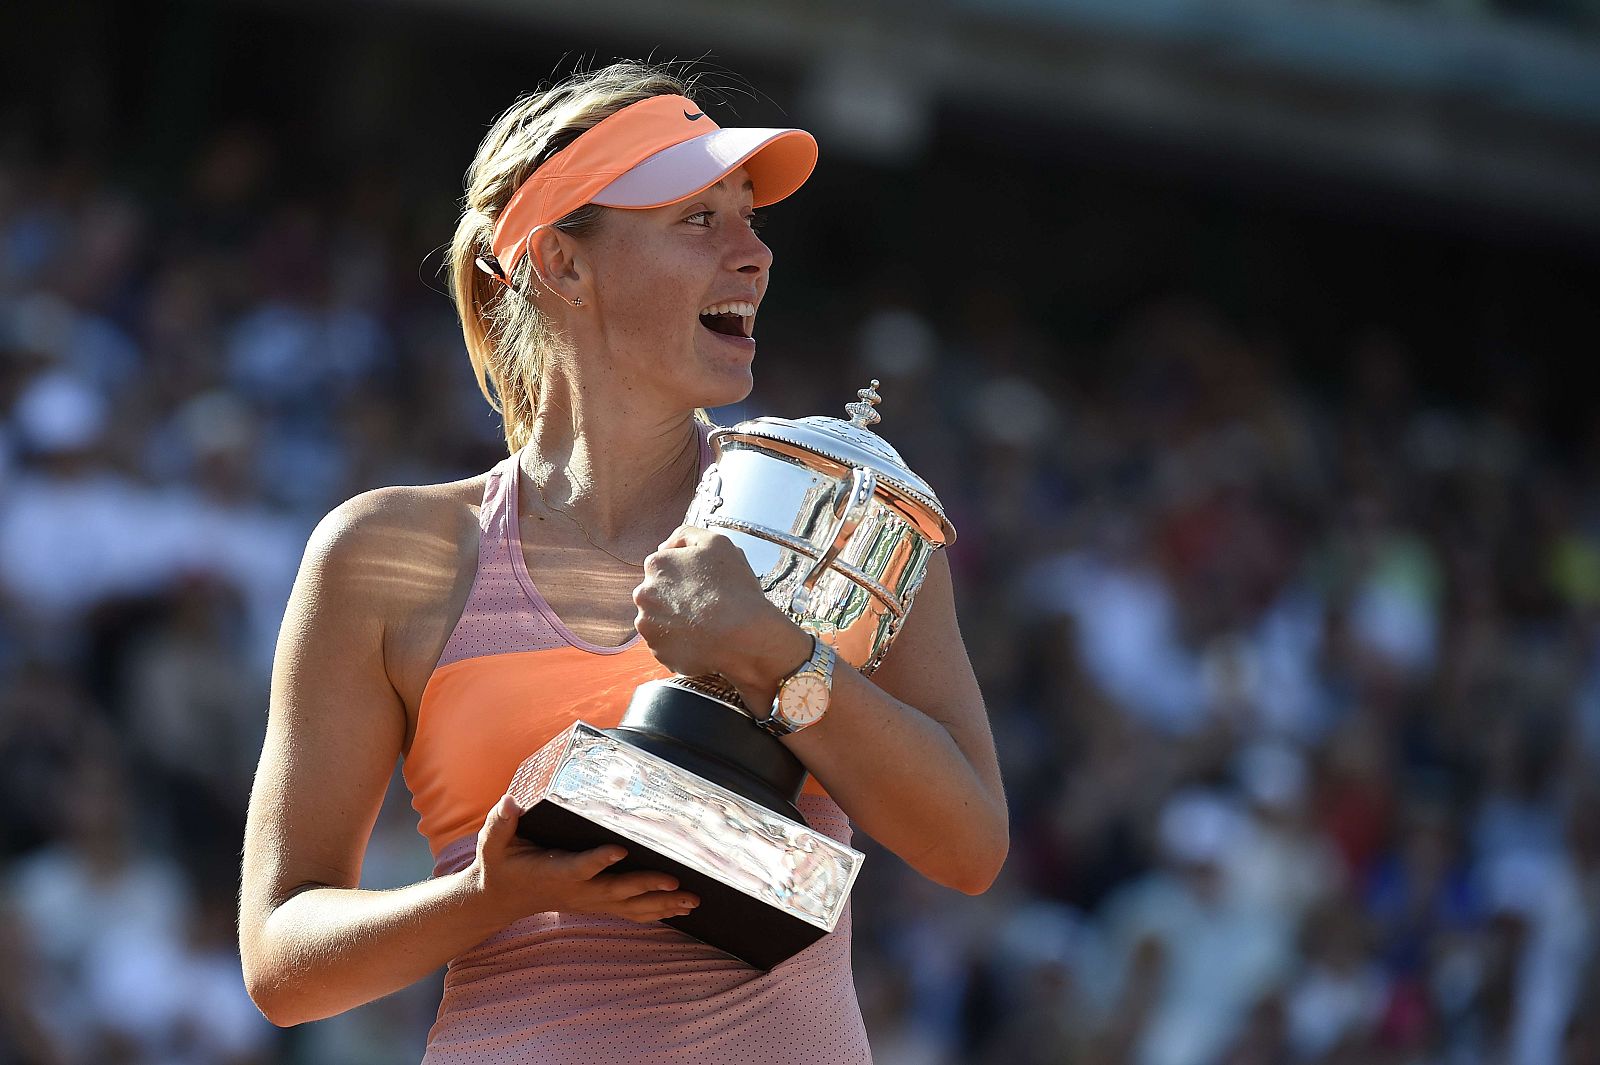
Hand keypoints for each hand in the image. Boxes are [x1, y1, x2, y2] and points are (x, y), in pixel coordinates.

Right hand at [467, 794, 698, 925]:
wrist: (499, 899)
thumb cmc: (500, 864)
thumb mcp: (492, 843)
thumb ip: (501, 822)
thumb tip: (510, 801)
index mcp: (555, 872)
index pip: (579, 867)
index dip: (598, 861)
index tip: (620, 850)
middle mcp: (576, 891)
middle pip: (615, 891)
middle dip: (646, 887)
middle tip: (676, 881)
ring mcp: (588, 902)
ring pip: (629, 907)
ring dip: (662, 905)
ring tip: (692, 901)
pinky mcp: (596, 905)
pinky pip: (630, 913)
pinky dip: (656, 913)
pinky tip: (681, 911)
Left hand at [632, 525, 809, 695]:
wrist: (743, 638)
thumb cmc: (734, 589)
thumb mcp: (717, 542)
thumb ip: (686, 534)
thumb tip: (665, 546)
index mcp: (656, 565)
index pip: (664, 566)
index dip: (686, 574)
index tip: (703, 584)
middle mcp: (644, 595)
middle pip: (659, 593)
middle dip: (677, 597)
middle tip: (706, 604)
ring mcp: (648, 626)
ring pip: (660, 619)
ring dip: (677, 620)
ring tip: (705, 624)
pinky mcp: (658, 652)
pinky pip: (667, 645)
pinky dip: (681, 643)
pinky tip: (701, 640)